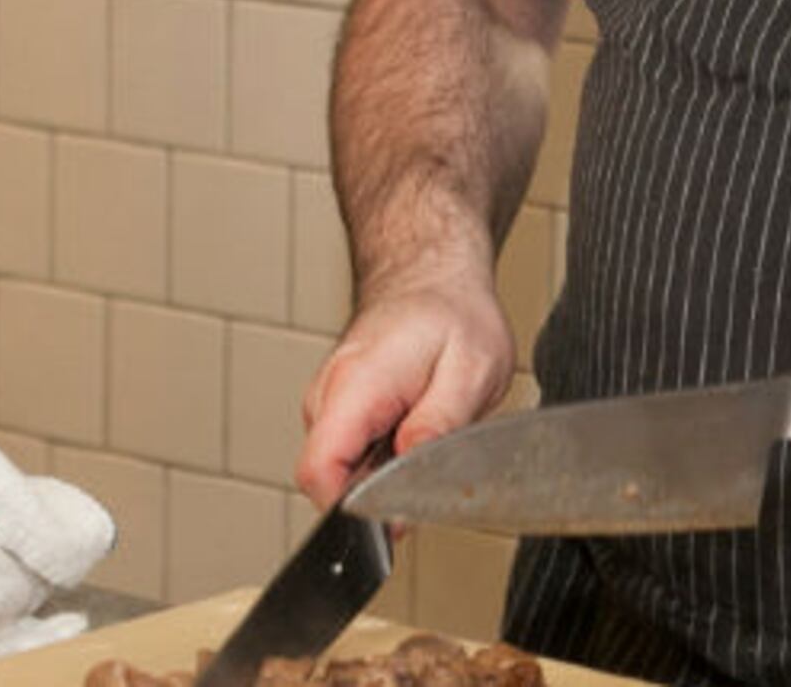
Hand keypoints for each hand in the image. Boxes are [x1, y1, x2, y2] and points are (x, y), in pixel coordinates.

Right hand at [295, 270, 514, 504]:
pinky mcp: (338, 411)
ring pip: (344, 471)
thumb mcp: (471, 370)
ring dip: (386, 472)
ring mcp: (329, 404)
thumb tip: (409, 479)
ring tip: (427, 430)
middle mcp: (329, 396)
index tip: (398, 513)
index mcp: (355, 385)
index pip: (319, 474)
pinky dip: (385, 456)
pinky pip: (352, 455)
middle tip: (433, 459)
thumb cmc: (453, 315)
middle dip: (381, 492)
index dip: (355, 509)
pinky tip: (414, 427)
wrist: (431, 276)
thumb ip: (438, 425)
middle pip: (331, 480)